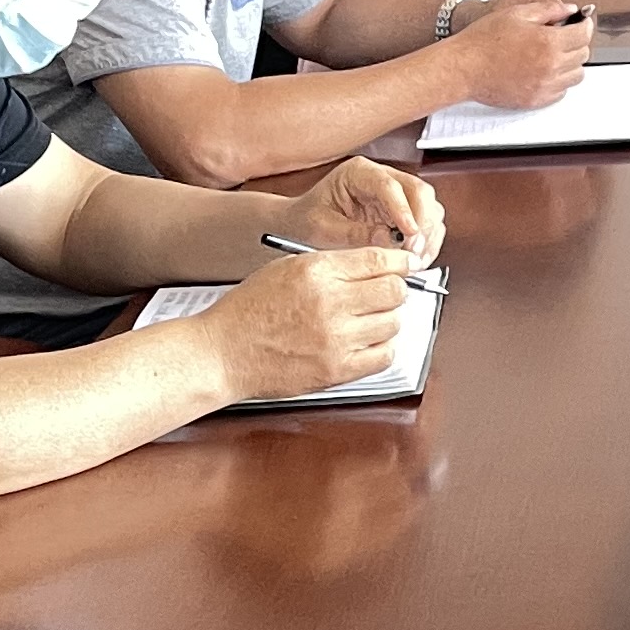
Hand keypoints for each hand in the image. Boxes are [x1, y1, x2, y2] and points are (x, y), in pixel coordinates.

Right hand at [207, 243, 413, 400]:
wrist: (223, 353)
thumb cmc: (249, 311)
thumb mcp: (287, 268)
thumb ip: (333, 265)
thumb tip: (377, 265)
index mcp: (317, 272)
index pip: (379, 259)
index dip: (400, 261)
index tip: (406, 264)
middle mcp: (330, 303)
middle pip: (395, 290)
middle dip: (395, 289)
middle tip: (385, 293)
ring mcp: (335, 340)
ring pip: (393, 323)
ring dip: (387, 319)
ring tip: (368, 319)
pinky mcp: (336, 371)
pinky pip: (384, 355)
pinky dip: (382, 347)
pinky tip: (365, 342)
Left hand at [279, 153, 445, 266]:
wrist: (298, 226)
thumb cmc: (305, 221)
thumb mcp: (322, 229)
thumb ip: (353, 234)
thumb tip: (388, 240)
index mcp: (358, 173)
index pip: (389, 185)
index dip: (403, 209)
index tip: (409, 233)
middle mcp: (382, 178)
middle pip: (419, 192)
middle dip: (423, 223)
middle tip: (414, 252)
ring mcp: (396, 195)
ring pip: (429, 207)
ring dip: (428, 235)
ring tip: (416, 259)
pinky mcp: (403, 213)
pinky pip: (427, 224)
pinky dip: (427, 242)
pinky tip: (417, 258)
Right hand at [446, 0, 585, 109]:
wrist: (463, 67)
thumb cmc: (484, 40)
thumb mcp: (517, 13)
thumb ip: (549, 9)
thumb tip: (570, 10)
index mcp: (548, 42)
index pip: (583, 34)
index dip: (585, 25)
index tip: (582, 22)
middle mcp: (550, 67)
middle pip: (582, 55)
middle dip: (578, 42)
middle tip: (567, 35)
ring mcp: (544, 86)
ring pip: (576, 76)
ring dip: (572, 63)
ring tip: (556, 53)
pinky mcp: (536, 100)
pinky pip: (561, 92)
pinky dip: (560, 80)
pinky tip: (546, 70)